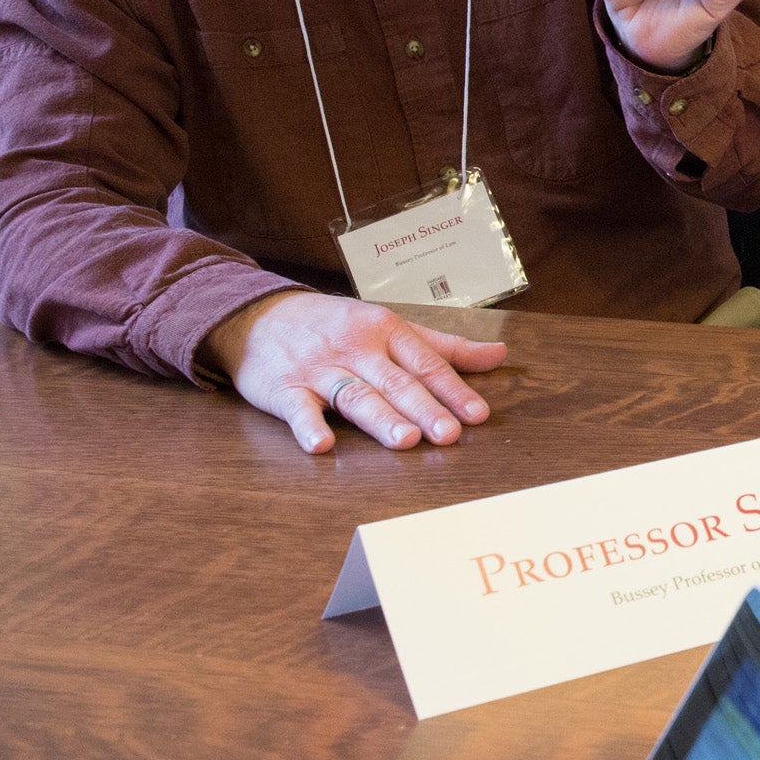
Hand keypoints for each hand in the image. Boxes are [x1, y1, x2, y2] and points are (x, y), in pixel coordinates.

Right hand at [204, 290, 506, 454]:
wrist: (259, 314)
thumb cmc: (337, 325)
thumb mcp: (392, 326)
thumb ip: (445, 347)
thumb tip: (500, 354)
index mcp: (387, 330)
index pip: (426, 363)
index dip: (453, 389)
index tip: (478, 415)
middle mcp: (356, 348)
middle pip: (395, 382)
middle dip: (424, 408)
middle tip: (450, 435)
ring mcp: (319, 369)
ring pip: (355, 395)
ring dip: (380, 418)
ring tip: (406, 441)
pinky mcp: (283, 388)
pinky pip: (297, 408)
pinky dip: (307, 426)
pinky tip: (321, 445)